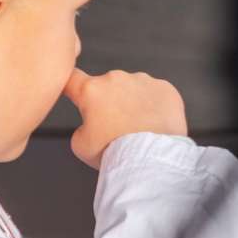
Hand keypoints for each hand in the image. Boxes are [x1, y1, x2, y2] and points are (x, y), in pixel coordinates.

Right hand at [65, 68, 187, 168]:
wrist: (150, 160)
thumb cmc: (117, 153)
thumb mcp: (80, 145)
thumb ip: (81, 126)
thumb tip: (90, 124)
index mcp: (92, 91)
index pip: (73, 78)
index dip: (72, 84)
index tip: (75, 89)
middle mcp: (116, 79)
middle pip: (107, 86)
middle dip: (109, 101)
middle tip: (116, 126)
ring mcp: (143, 81)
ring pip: (133, 88)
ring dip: (133, 102)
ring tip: (138, 127)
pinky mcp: (165, 88)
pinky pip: (156, 93)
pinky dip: (155, 105)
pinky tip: (154, 123)